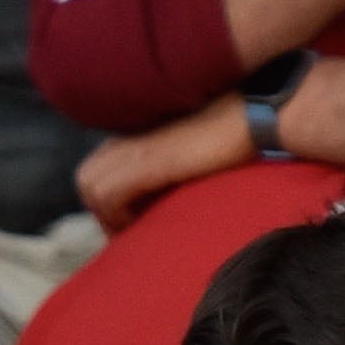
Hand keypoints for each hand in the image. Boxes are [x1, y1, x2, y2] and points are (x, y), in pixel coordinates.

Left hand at [76, 95, 257, 232]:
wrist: (257, 112)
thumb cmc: (234, 133)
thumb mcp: (189, 151)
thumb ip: (165, 164)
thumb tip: (154, 199)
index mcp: (134, 129)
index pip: (96, 170)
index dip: (108, 201)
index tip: (131, 223)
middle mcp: (128, 134)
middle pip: (86, 179)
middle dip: (102, 211)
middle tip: (130, 232)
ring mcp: (136, 144)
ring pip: (91, 187)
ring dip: (109, 215)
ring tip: (138, 229)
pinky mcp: (149, 158)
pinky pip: (109, 194)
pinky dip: (118, 214)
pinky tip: (145, 219)